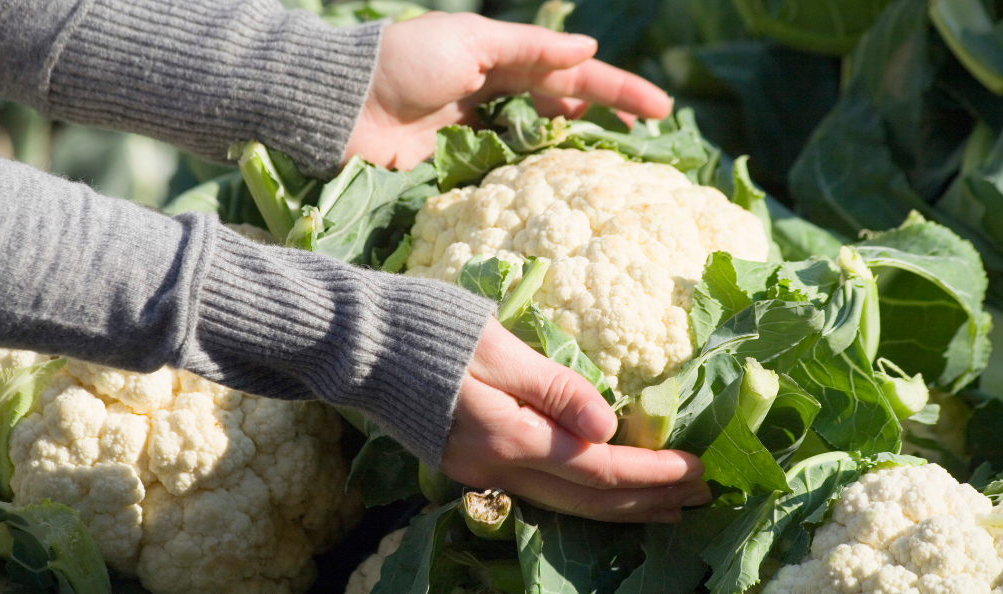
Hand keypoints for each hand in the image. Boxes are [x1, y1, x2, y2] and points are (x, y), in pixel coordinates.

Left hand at [345, 12, 672, 169]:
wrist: (341, 104)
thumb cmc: (404, 61)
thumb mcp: (471, 43)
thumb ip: (529, 48)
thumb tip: (587, 49)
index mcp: (501, 56)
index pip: (573, 72)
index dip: (618, 90)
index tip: (660, 110)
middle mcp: (495, 91)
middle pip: (564, 106)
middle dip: (607, 120)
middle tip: (649, 145)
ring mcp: (477, 129)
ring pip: (540, 140)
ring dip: (575, 150)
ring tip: (616, 171)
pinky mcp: (456, 163)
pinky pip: (505, 170)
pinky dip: (532, 177)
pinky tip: (558, 190)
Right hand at [442, 317, 709, 522]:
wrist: (358, 346)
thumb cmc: (428, 331)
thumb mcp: (496, 346)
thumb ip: (554, 387)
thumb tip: (609, 427)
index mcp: (507, 435)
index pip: (598, 469)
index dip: (652, 473)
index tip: (697, 468)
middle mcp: (495, 467)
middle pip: (588, 500)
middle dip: (649, 500)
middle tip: (703, 495)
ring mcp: (479, 472)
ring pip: (565, 506)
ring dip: (622, 508)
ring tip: (669, 507)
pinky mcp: (468, 464)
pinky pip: (541, 494)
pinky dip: (584, 497)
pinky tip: (604, 494)